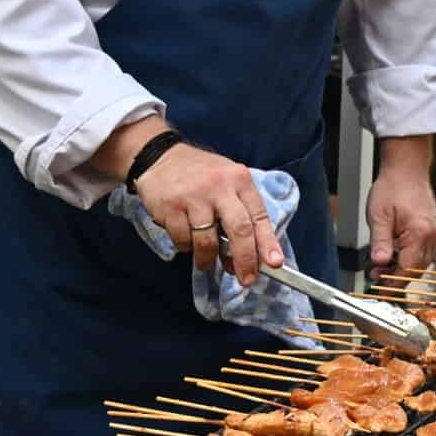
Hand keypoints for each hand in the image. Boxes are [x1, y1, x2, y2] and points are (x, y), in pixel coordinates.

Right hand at [134, 142, 284, 285]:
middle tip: (245, 279)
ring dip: (208, 258)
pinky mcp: (171, 207)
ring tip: (205, 260)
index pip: (258, 215)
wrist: (161, 157)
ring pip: (208, 242)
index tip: (274, 264)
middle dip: (244, 259)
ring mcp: (193, 196)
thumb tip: (251, 255)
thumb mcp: (228, 183)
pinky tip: (186, 239)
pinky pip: (183, 240)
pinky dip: (186, 247)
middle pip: (239, 230)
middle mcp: (219, 186)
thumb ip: (240, 213)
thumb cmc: (201, 175)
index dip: (268, 242)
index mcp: (239, 179)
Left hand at [365, 141, 435, 278]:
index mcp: (419, 233)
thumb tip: (380, 264)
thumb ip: (380, 242)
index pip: (408, 270)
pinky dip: (410, 257)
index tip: (380, 290)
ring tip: (382, 265)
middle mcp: (432, 235)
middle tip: (375, 276)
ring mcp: (435, 232)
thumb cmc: (393, 186)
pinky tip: (395, 254)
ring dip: (403, 268)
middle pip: (416, 270)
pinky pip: (423, 251)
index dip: (393, 283)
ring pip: (421, 262)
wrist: (407, 168)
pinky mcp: (433, 229)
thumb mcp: (379, 216)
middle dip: (396, 277)